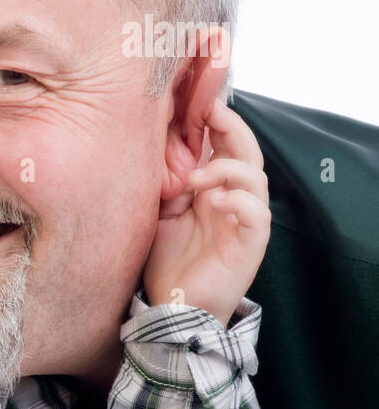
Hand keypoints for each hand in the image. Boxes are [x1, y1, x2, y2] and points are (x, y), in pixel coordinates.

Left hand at [144, 101, 271, 326]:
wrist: (172, 307)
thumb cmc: (165, 259)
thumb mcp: (157, 210)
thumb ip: (162, 179)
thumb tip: (150, 138)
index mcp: (211, 188)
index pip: (224, 144)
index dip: (216, 120)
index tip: (196, 100)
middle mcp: (231, 199)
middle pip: (246, 151)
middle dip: (231, 128)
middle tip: (209, 114)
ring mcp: (243, 221)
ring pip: (256, 178)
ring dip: (228, 169)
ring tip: (196, 179)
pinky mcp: (250, 245)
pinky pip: (258, 215)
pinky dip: (240, 203)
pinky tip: (216, 202)